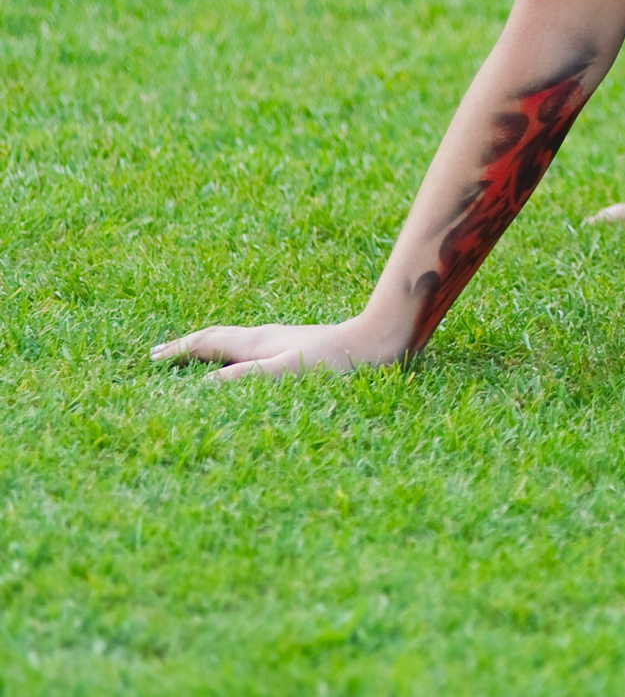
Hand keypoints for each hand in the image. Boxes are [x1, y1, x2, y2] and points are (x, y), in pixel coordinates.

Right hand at [151, 317, 403, 380]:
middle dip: (186, 346)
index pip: (207, 344)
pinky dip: (231, 353)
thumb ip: (245, 377)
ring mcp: (281, 339)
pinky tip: (242, 360)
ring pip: (234, 340)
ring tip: (192, 355)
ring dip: (207, 347)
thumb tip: (202, 384)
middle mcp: (265, 336)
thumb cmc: (337, 361)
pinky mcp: (297, 346)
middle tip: (159, 355)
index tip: (150, 359)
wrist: (379, 341)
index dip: (177, 352)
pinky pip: (250, 348)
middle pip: (216, 337)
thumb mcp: (286, 372)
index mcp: (257, 342)